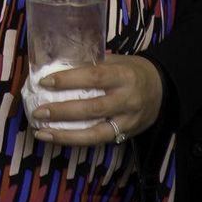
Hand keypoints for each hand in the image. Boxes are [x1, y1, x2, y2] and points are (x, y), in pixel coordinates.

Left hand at [30, 53, 162, 144]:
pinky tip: (58, 138)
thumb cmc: (132, 70)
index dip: (68, 80)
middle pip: (92, 108)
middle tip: (38, 112)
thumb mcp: (116, 61)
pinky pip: (99, 140)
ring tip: (42, 133)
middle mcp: (127, 99)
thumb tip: (56, 67)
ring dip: (66, 135)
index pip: (94, 77)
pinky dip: (77, 140)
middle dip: (62, 112)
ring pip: (96, 133)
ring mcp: (128, 121)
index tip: (45, 82)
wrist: (163, 89)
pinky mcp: (126, 135)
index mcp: (123, 75)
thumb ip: (91, 64)